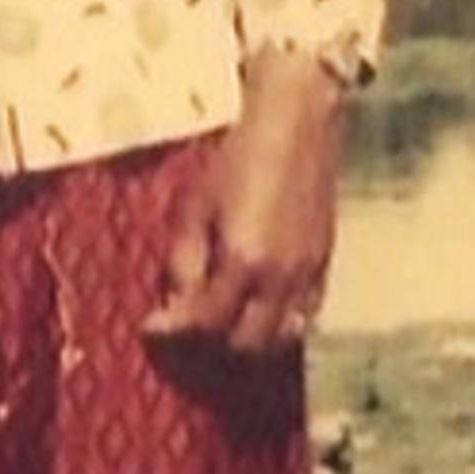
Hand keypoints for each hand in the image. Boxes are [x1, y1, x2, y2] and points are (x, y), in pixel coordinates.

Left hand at [139, 50, 346, 355]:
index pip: (206, 322)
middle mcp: (281, 279)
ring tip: (218, 322)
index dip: (173, 330)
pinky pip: (303, 319)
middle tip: (184, 324)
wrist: (296, 129)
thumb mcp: (195, 207)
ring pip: (280, 340)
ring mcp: (309, 277)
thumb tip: (171, 308)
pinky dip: (277, 327)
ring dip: (246, 340)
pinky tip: (254, 310)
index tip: (150, 328)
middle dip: (210, 342)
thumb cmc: (238, 160)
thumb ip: (184, 262)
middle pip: (245, 344)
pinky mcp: (325, 269)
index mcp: (244, 261)